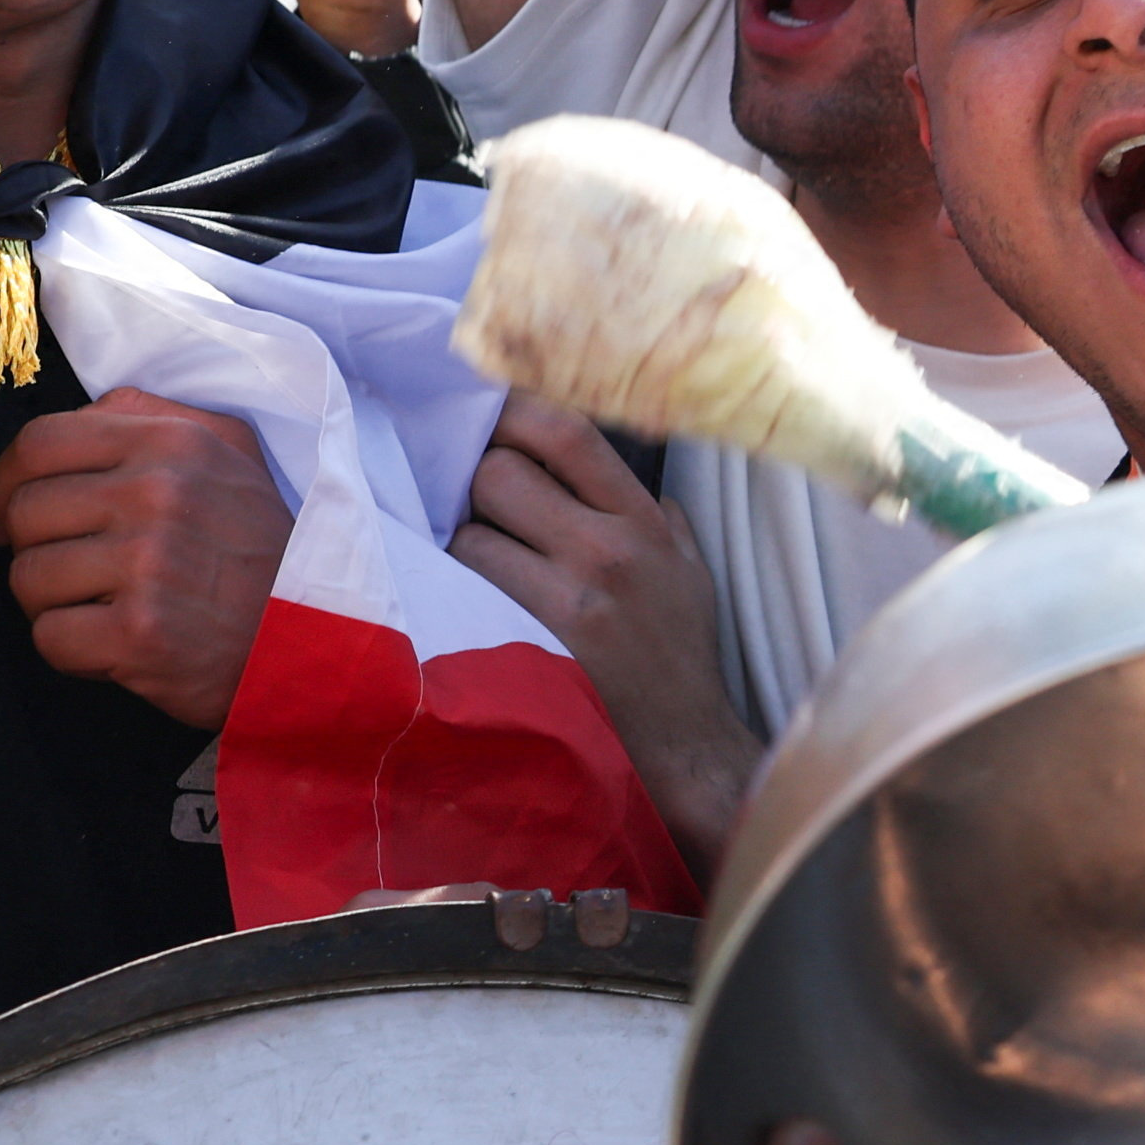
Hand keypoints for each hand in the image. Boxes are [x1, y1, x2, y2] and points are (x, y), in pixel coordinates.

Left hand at [0, 387, 293, 729]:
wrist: (316, 638)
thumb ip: (151, 416)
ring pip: (28, 578)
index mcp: (171, 441)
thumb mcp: (228, 450)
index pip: (40, 442)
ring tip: (98, 607)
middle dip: (31, 547)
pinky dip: (71, 650)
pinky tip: (113, 644)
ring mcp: (148, 566)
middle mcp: (158, 495)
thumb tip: (77, 416)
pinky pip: (50, 637)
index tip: (10, 513)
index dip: (6, 481)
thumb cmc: (261, 545)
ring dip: (50, 602)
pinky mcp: (140, 634)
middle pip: (27, 512)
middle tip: (68, 570)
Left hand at [453, 392, 759, 870]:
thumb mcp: (689, 569)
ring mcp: (582, 582)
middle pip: (506, 466)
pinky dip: (455, 566)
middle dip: (471, 474)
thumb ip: (662, 519)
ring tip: (460, 540)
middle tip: (457, 492)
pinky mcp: (553, 626)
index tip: (482, 414)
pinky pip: (477, 568)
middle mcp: (613, 538)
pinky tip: (456, 578)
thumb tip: (631, 482)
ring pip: (480, 516)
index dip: (512, 411)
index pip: (568, 430)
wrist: (684, 732)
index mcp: (644, 515)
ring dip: (456, 524)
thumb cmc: (682, 650)